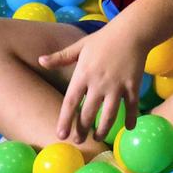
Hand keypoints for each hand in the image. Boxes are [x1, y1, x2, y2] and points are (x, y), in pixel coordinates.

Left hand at [39, 24, 145, 143]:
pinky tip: (129, 127)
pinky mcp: (133, 85)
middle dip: (83, 130)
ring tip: (99, 137)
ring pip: (109, 114)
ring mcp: (116, 85)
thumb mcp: (79, 46)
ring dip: (103, 129)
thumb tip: (40, 61)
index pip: (71, 102)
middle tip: (79, 141)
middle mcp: (98, 83)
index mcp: (83, 74)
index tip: (61, 135)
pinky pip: (131, 106)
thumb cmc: (104, 38)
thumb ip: (61, 57)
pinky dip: (131, 118)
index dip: (65, 120)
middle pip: (88, 113)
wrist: (132, 31)